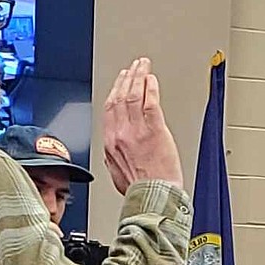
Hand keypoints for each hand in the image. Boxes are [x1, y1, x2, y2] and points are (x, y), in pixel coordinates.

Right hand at [103, 57, 182, 193]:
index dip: (115, 91)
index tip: (120, 82)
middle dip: (126, 79)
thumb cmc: (139, 190)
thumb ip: (113, 158)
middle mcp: (121, 133)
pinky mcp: (154, 130)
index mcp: (110, 143)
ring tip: (143, 66)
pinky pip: (150, 101)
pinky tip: (152, 80)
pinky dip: (150, 87)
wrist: (153, 197)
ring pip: (133, 95)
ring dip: (138, 77)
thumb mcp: (117, 174)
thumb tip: (112, 152)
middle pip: (120, 97)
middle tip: (133, 68)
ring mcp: (137, 130)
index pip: (109, 109)